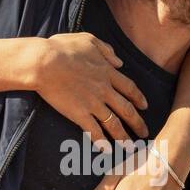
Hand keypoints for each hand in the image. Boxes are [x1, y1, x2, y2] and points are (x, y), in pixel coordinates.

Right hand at [30, 33, 147, 146]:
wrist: (44, 62)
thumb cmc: (62, 48)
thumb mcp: (88, 40)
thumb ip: (106, 50)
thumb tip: (119, 62)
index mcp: (107, 72)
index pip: (129, 88)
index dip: (139, 98)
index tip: (145, 107)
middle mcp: (104, 89)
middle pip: (127, 109)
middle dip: (138, 123)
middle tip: (144, 133)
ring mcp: (92, 103)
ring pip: (114, 123)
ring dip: (124, 137)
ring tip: (130, 147)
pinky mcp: (79, 113)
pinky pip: (94, 130)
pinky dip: (101, 141)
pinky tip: (106, 150)